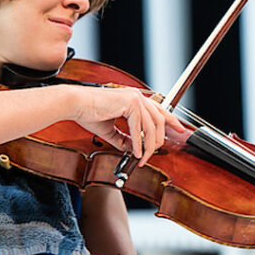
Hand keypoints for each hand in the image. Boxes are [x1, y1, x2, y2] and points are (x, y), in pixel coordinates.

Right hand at [70, 85, 184, 165]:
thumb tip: (132, 150)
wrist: (74, 105)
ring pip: (151, 126)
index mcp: (134, 99)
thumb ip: (123, 138)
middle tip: (154, 154)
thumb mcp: (110, 130)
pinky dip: (137, 143)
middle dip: (159, 140)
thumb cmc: (88, 113)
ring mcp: (134, 98)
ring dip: (148, 145)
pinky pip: (138, 128)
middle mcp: (137, 96)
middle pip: (159, 121)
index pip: (159, 110)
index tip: (180, 131)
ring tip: (142, 158)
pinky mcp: (129, 102)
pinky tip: (135, 153)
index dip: (172, 121)